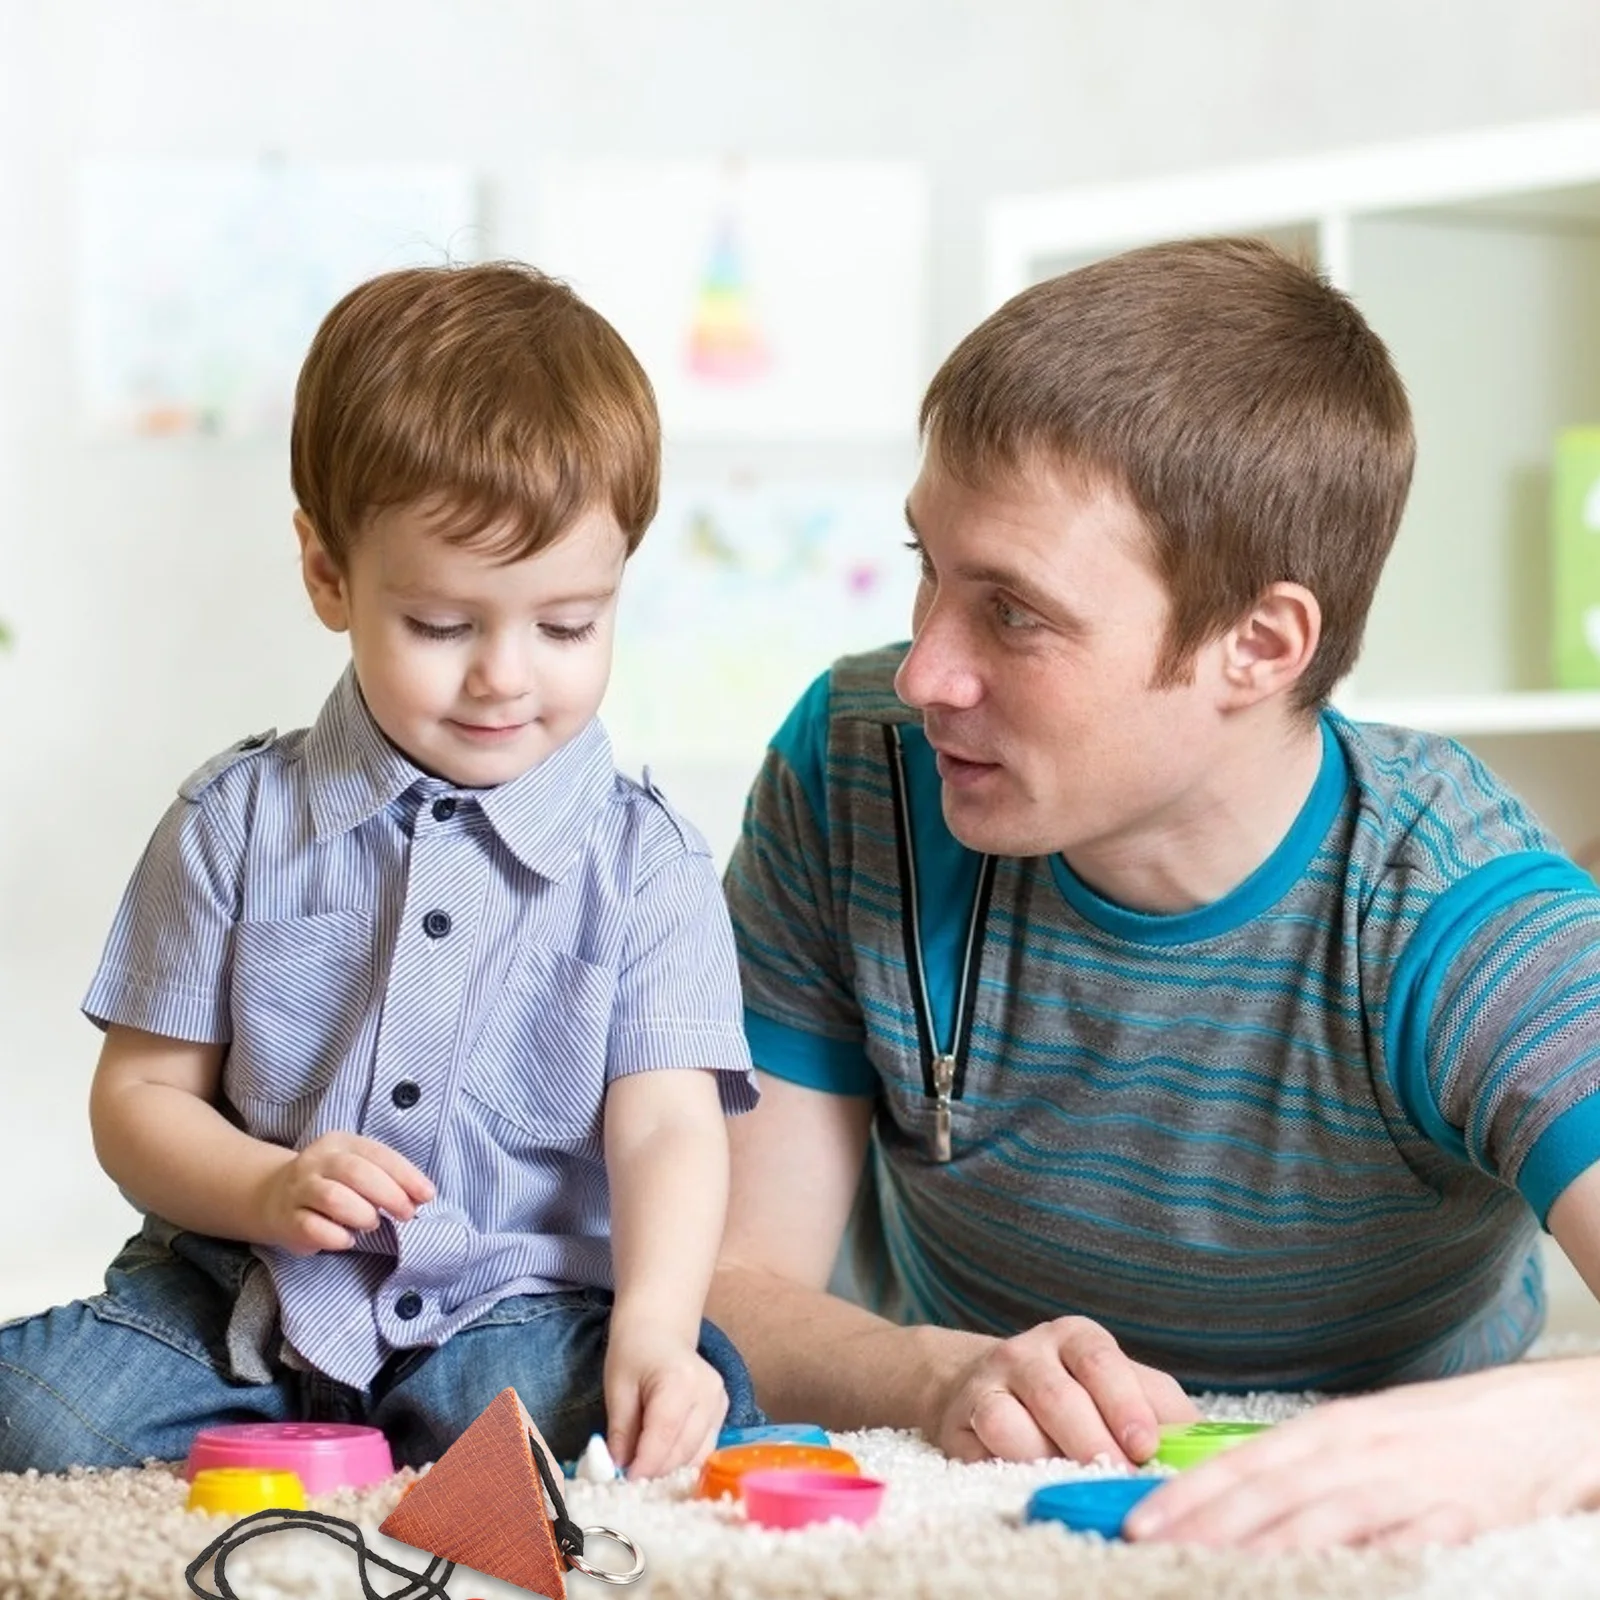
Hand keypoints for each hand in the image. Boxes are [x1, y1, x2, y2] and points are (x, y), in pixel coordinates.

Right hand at [255, 1131, 434, 1254]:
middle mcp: (316, 1161)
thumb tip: (421, 1196)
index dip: (406, 1175)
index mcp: (339, 1142)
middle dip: (389, 1195)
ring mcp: (298, 1189)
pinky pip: (314, 1228)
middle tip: (406, 1213)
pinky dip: (338, 1237)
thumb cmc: (330, 1182)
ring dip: (362, 1214)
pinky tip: (348, 1239)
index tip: (427, 1195)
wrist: (272, 1195)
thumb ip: (387, 1177)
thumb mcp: (357, 1168)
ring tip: (372, 1224)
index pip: (377, 1154)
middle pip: (356, 1173)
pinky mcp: (287, 1219)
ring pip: (334, 1198)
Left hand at [604, 1320, 728, 1479]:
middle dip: (656, 1471)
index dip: (645, 1465)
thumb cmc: (634, 1352)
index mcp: (679, 1381)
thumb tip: (618, 1470)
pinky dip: (684, 1459)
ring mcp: (719, 1400)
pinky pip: (705, 1446)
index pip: (664, 1436)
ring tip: (645, 1471)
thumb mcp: (617, 1388)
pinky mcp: (723, 1408)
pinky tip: (665, 1459)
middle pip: (683, 1449)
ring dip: (670, 1469)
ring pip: (697, 1454)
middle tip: (630, 1480)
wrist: (660, 1328)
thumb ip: (620, 1431)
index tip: (625, 1483)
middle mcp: (707, 1392)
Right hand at [934, 1315, 1197, 1465]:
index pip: (1100, 1362)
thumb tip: (1210, 1445)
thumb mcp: (1123, 1387)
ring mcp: (989, 1382)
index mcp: (1076, 1338)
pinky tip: (1031, 1479)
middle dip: (1091, 1442)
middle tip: (1116, 1479)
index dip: (1123, 1404)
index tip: (1144, 1446)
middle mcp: (1029, 1352)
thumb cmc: (1077, 1395)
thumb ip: (1163, 1409)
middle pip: (1058, 1396)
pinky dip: (1007, 1465)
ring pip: (1010, 1420)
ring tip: (1074, 1483)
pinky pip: (980, 1444)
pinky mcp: (960, 1418)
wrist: (989, 1387)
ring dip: (1045, 1457)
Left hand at [1123, 1357, 1599, 1548]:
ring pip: (1321, 1522)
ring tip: (1213, 1572)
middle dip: (1207, 1525)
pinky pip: (1398, 1550)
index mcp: (1332, 1429)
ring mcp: (1406, 1488)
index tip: (1140, 1519)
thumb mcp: (1362, 1434)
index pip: (1245, 1462)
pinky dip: (1359, 1568)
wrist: (1538, 1422)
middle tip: (1153, 1549)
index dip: (1190, 1493)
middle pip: (1270, 1493)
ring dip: (1263, 1550)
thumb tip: (1231, 1488)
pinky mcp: (1457, 1524)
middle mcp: (1359, 1453)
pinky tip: (1319, 1583)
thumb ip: (1303, 1461)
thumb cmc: (1438, 1433)